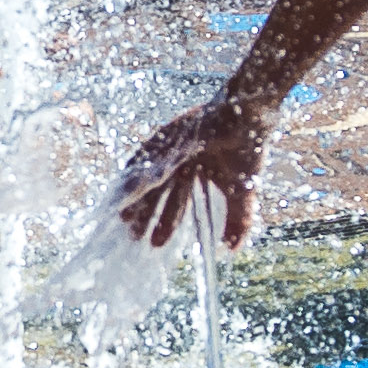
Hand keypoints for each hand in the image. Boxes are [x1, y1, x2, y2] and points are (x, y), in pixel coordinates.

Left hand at [115, 95, 263, 247]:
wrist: (246, 116)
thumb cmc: (246, 152)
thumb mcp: (241, 192)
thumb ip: (238, 220)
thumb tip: (233, 250)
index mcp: (196, 174)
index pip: (178, 203)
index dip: (167, 223)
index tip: (156, 245)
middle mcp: (180, 162)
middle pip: (158, 192)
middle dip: (146, 214)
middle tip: (133, 235)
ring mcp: (171, 146)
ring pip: (148, 175)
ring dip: (135, 195)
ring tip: (121, 215)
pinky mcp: (167, 133)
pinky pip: (146, 154)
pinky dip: (135, 169)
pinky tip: (123, 184)